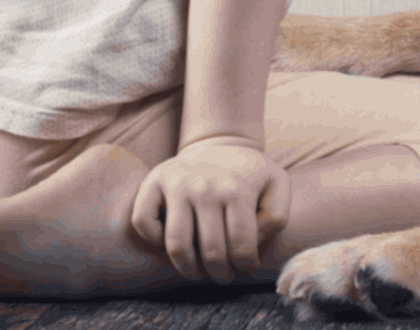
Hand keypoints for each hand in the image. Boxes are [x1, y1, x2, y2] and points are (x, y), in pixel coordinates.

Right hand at [130, 137, 290, 281]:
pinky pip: (143, 222)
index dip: (245, 265)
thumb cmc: (250, 173)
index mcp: (237, 189)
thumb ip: (276, 216)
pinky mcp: (154, 181)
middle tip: (222, 276)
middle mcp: (205, 187)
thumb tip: (253, 243)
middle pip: (210, 251)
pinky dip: (153, 239)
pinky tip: (170, 241)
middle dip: (219, 274)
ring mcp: (177, 183)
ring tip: (197, 272)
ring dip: (188, 269)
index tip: (245, 267)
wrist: (220, 142)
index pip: (241, 245)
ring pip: (176, 244)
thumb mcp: (277, 185)